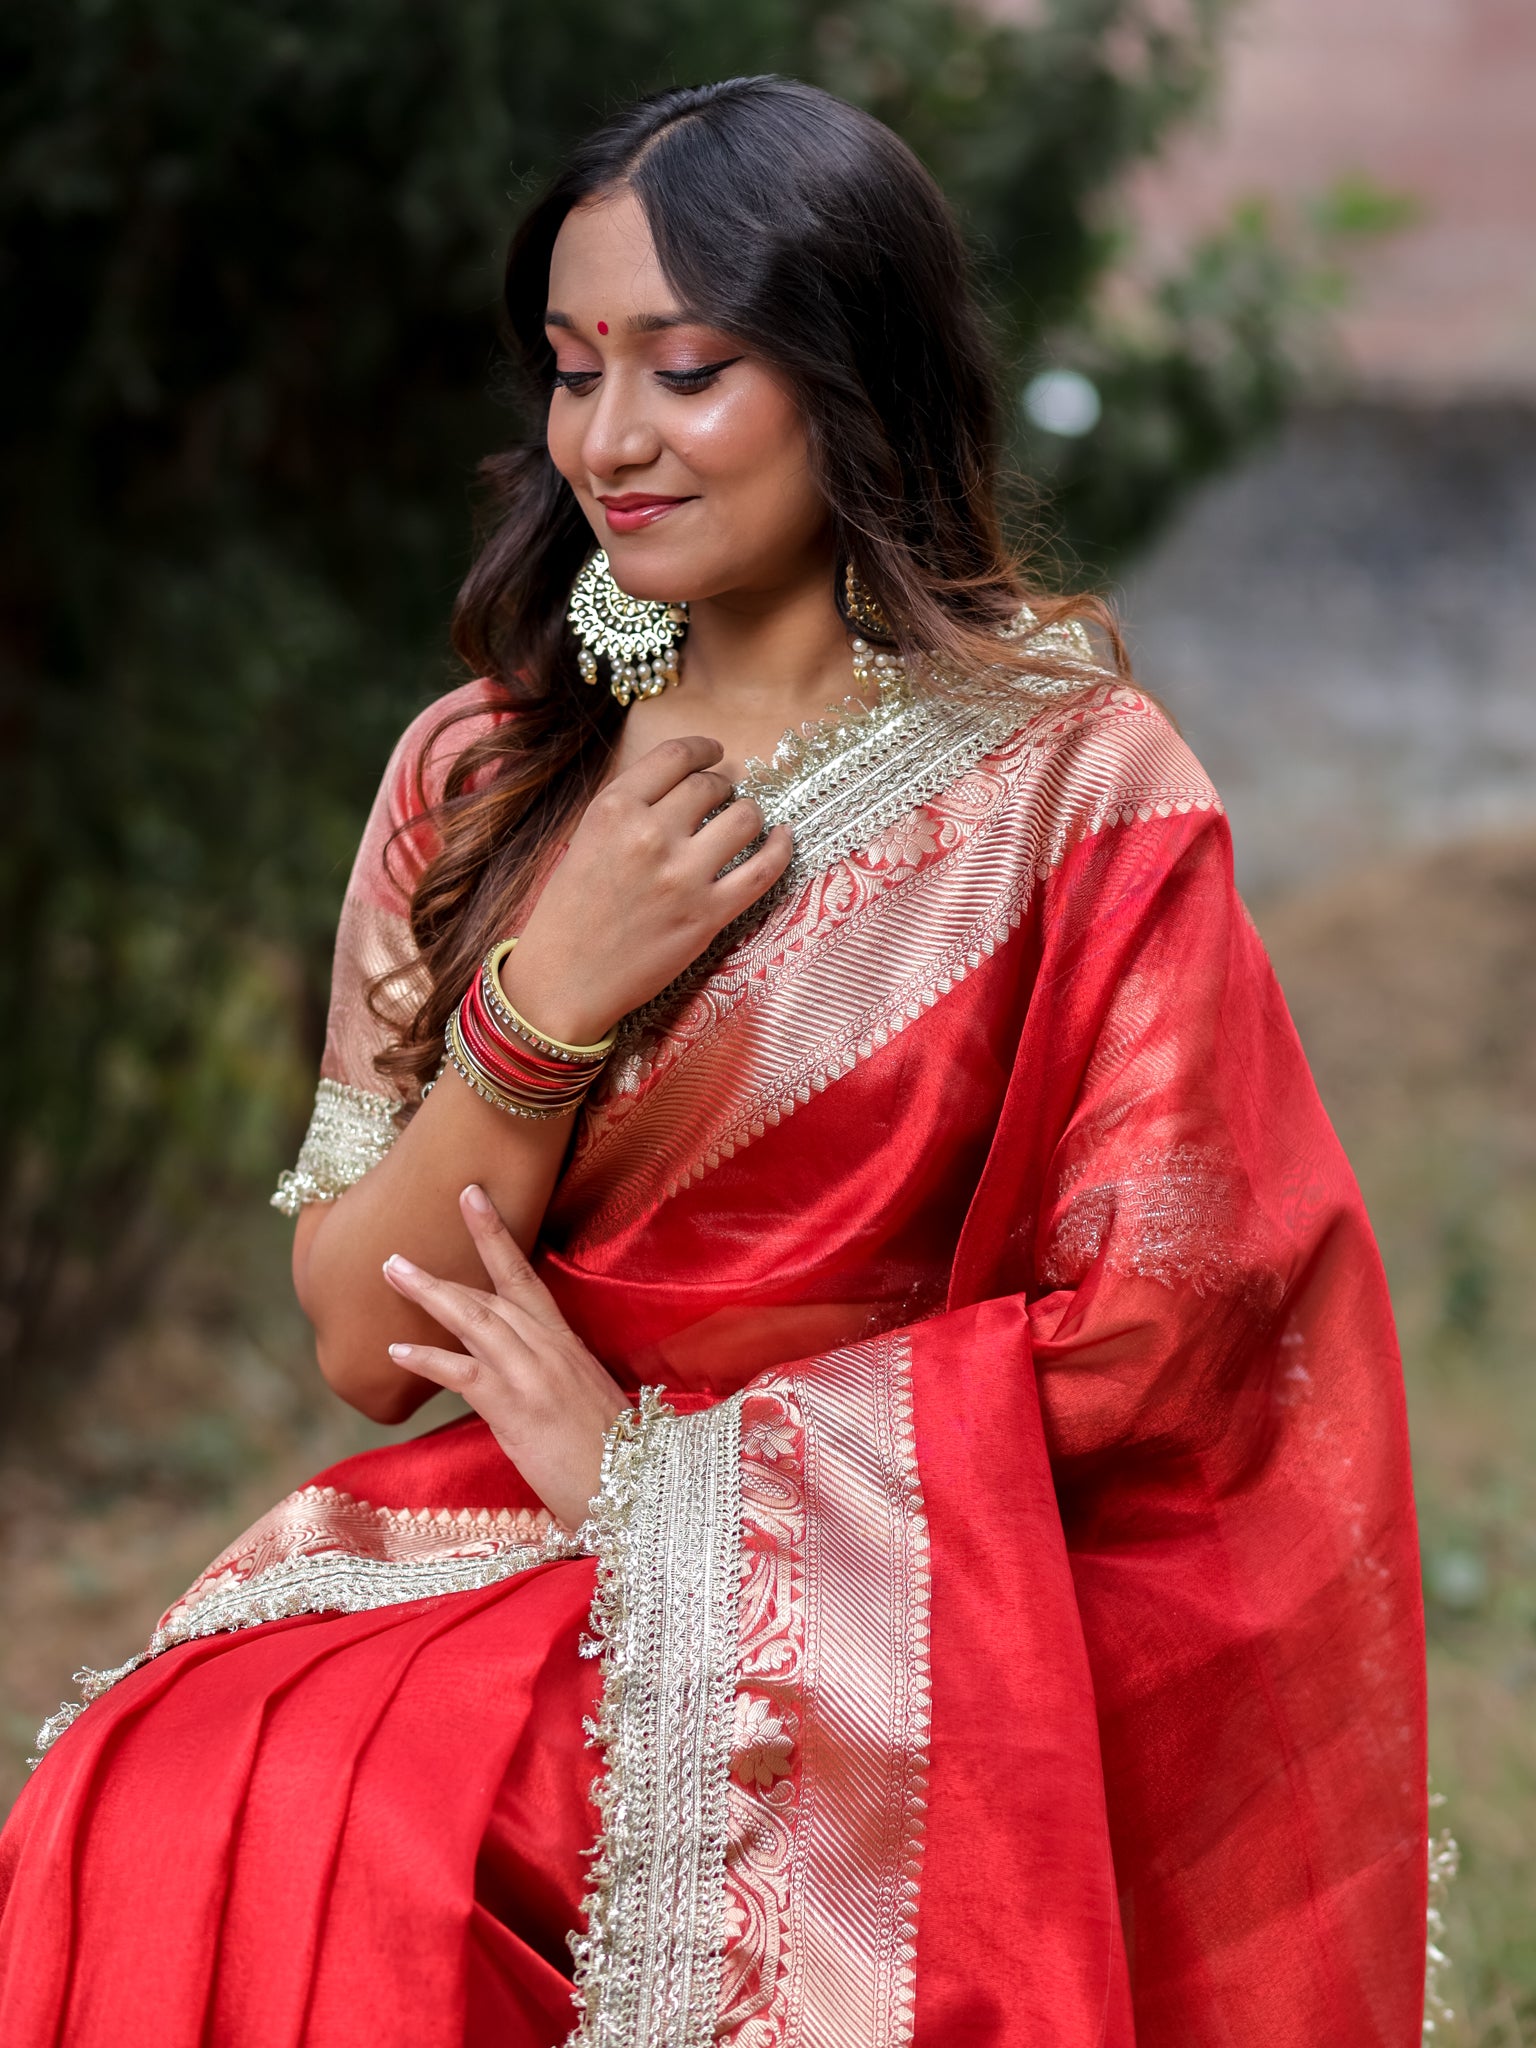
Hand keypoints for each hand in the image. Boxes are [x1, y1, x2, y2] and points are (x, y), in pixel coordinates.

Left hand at [381, 1183, 627, 1529]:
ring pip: (476, 1318)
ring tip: (393, 1271)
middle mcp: (551, 1350)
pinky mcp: (519, 1408)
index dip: (496, 1237)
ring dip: (430, 1291)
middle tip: (404, 1241)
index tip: (472, 1200)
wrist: (637, 1489)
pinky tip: (397, 1352)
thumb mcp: (585, 1401)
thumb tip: (519, 1372)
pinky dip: (428, 1359)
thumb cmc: (613, 1456)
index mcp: (567, 1345)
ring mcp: (535, 1375)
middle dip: (451, 1257)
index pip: (526, 1278)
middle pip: (494, 1289)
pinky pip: (466, 1373)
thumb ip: (552, 1376)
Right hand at [504, 735, 791, 1043]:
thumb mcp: (586, 839)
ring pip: (744, 818)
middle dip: (722, 787)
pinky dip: (781, 848)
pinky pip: (763, 870)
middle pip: (711, 786)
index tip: (714, 753)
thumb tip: (685, 784)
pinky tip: (784, 838)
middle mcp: (650, 835)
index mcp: (614, 809)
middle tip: (721, 799)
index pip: (675, 756)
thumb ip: (631, 808)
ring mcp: (683, 876)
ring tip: (743, 823)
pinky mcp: (708, 915)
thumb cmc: (570, 912)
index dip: (703, 749)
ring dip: (750, 815)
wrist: (566, 979)